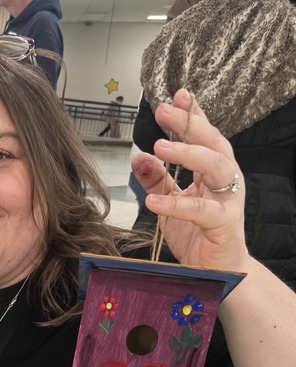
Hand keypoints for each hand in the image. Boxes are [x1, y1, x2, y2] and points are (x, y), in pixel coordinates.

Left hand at [131, 89, 250, 274]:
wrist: (217, 272)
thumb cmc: (197, 235)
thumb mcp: (170, 203)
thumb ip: (157, 179)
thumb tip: (138, 156)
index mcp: (214, 170)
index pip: (205, 135)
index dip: (193, 114)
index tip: (177, 94)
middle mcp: (226, 179)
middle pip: (213, 143)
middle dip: (189, 124)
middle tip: (164, 111)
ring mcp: (228, 200)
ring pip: (215, 166)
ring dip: (189, 153)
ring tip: (160, 146)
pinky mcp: (223, 224)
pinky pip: (200, 210)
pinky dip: (177, 203)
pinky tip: (154, 201)